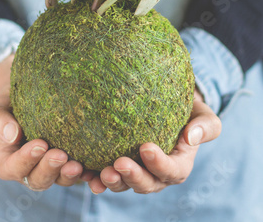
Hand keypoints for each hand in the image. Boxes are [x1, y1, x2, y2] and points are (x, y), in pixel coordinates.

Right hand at [0, 55, 94, 190]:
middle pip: (38, 180)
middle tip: (61, 155)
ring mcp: (52, 168)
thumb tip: (12, 135)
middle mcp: (31, 169)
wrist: (33, 91)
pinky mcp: (71, 161)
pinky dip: (88, 174)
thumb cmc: (11, 100)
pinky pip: (81, 173)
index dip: (25, 160)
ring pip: (61, 179)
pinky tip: (96, 168)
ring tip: (78, 165)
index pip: (13, 168)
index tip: (40, 144)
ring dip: (69, 175)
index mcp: (8, 161)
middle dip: (50, 169)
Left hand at [88, 88, 221, 194]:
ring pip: (124, 183)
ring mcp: (136, 170)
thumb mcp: (203, 115)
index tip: (146, 147)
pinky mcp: (117, 163)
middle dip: (133, 177)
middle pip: (146, 183)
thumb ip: (205, 126)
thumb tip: (191, 136)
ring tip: (100, 174)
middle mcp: (156, 173)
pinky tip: (82, 171)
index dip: (159, 164)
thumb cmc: (189, 110)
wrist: (168, 104)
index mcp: (178, 165)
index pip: (171, 171)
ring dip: (112, 181)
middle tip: (119, 164)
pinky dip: (94, 176)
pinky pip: (106, 173)